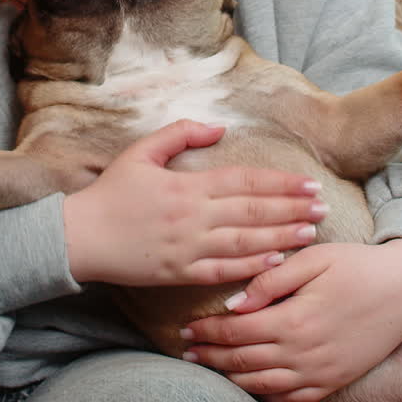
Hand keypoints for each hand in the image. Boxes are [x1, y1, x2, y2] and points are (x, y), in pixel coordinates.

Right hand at [62, 119, 326, 285]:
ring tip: (311, 232)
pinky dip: (251, 267)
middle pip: (253, 211)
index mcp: (187, 185)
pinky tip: (276, 262)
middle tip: (322, 207)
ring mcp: (188, 247)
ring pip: (245, 242)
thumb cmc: (110, 192)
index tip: (307, 183)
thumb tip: (220, 128)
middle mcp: (193, 216)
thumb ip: (181, 134)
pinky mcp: (179, 273)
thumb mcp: (141, 151)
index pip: (244, 181)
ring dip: (282, 236)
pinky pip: (223, 271)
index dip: (279, 183)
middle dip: (291, 208)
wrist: (79, 237)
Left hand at [180, 239, 401, 401]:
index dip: (207, 333)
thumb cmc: (357, 265)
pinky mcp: (334, 381)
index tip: (186, 329)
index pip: (236, 332)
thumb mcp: (313, 258)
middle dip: (210, 357)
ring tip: (208, 369)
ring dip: (231, 379)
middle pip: (243, 362)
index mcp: (294, 321)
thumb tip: (233, 304)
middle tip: (186, 352)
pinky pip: (291, 397)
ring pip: (262, 385)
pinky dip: (265, 394)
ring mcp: (320, 373)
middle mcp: (304, 355)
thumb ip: (271, 280)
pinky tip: (250, 384)